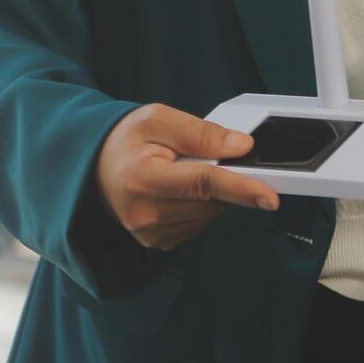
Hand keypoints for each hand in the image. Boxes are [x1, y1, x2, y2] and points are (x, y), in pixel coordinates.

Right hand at [95, 104, 279, 250]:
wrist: (94, 167)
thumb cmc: (125, 141)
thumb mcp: (158, 120)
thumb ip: (202, 132)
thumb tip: (241, 146)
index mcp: (143, 179)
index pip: (203, 183)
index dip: (241, 188)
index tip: (269, 196)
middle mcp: (145, 213)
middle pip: (212, 199)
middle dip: (222, 179)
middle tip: (198, 159)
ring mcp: (151, 233)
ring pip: (210, 213)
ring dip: (210, 193)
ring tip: (180, 174)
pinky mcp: (158, 242)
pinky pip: (199, 224)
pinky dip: (199, 206)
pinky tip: (178, 192)